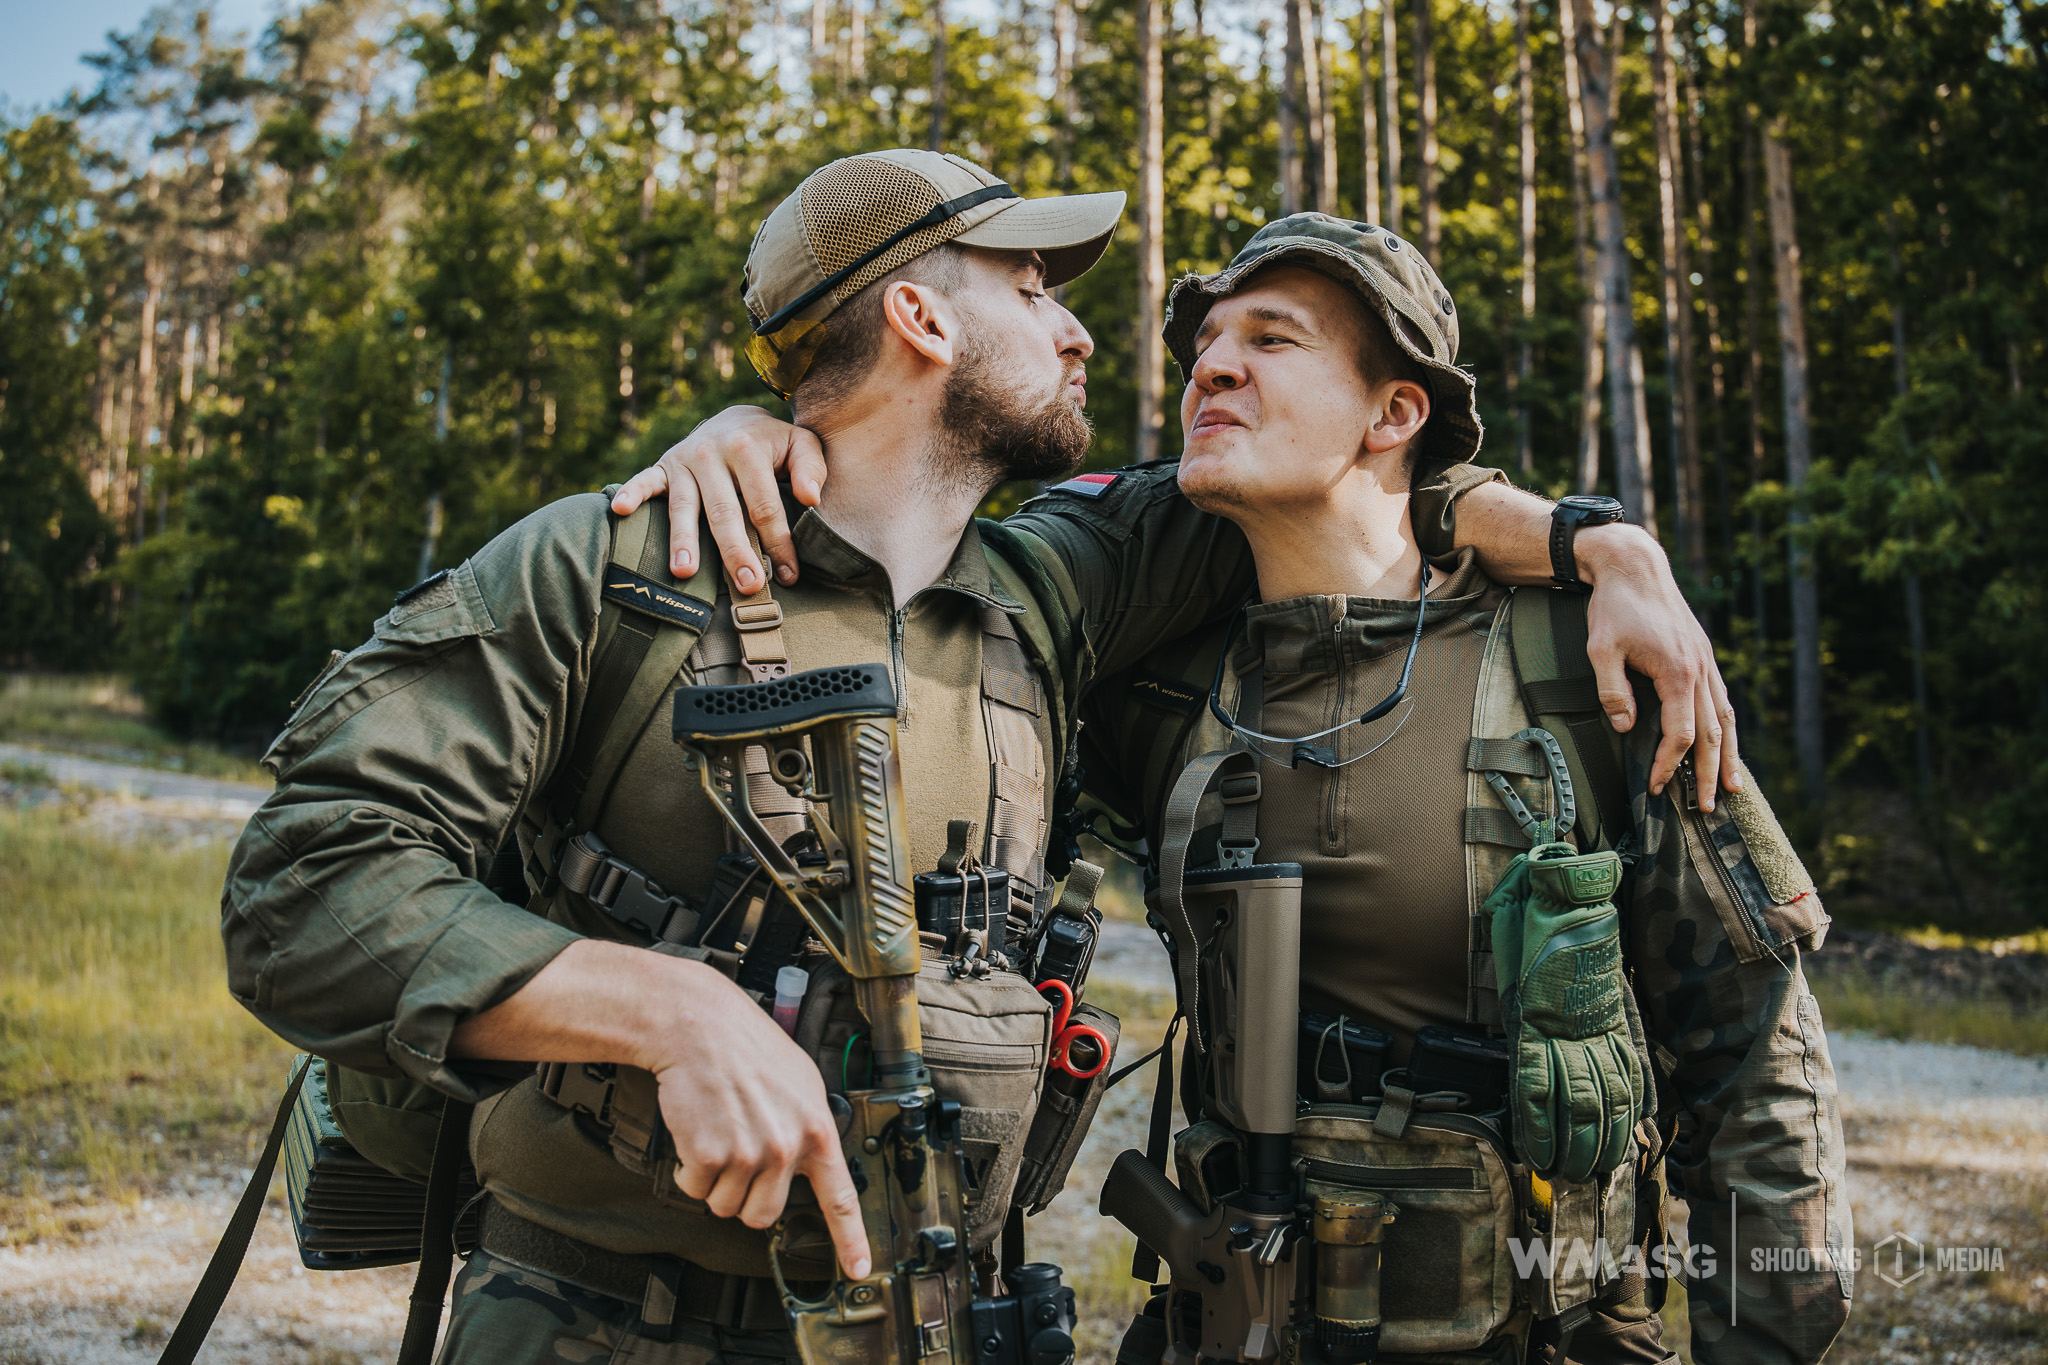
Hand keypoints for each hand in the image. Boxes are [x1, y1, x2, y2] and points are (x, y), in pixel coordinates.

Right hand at [610, 406, 827, 591]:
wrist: (736, 418)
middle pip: (724, 511)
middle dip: (735, 551)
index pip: (764, 505)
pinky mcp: (664, 465)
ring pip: (684, 506)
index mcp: (748, 449)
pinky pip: (644, 480)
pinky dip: (631, 494)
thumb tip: (811, 499)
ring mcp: (685, 460)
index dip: (778, 542)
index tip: (786, 575)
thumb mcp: (800, 445)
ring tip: (685, 571)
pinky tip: (619, 511)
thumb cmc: (773, 444)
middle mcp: (713, 454)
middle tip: (746, 584)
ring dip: (683, 539)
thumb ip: (811, 469)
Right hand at [642, 959, 869, 1278]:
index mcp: (816, 1129)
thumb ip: (808, 1128)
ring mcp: (748, 1154)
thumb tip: (808, 1164)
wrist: (698, 1028)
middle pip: (764, 1216)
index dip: (851, 1239)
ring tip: (718, 1136)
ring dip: (714, 1183)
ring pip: (726, 1207)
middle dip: (746, 1198)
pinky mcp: (709, 1155)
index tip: (859, 1268)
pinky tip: (696, 1134)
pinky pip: (694, 1190)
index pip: (840, 1197)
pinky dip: (688, 1171)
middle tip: (738, 1161)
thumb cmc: (746, 1049)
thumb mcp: (800, 1082)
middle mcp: (786, 1147)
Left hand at [1577, 524, 1740, 809]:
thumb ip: (1613, 692)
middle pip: (1711, 735)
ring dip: (1727, 756)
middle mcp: (1700, 670)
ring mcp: (1705, 663)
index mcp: (1677, 672)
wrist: (1634, 566)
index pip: (1679, 734)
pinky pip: (1721, 700)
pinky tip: (1724, 744)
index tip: (1653, 787)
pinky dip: (1725, 727)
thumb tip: (1627, 729)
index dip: (1667, 764)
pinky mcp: (1702, 656)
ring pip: (1725, 719)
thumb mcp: (1600, 649)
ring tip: (1730, 787)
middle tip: (1704, 807)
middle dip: (1707, 774)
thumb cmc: (1612, 607)